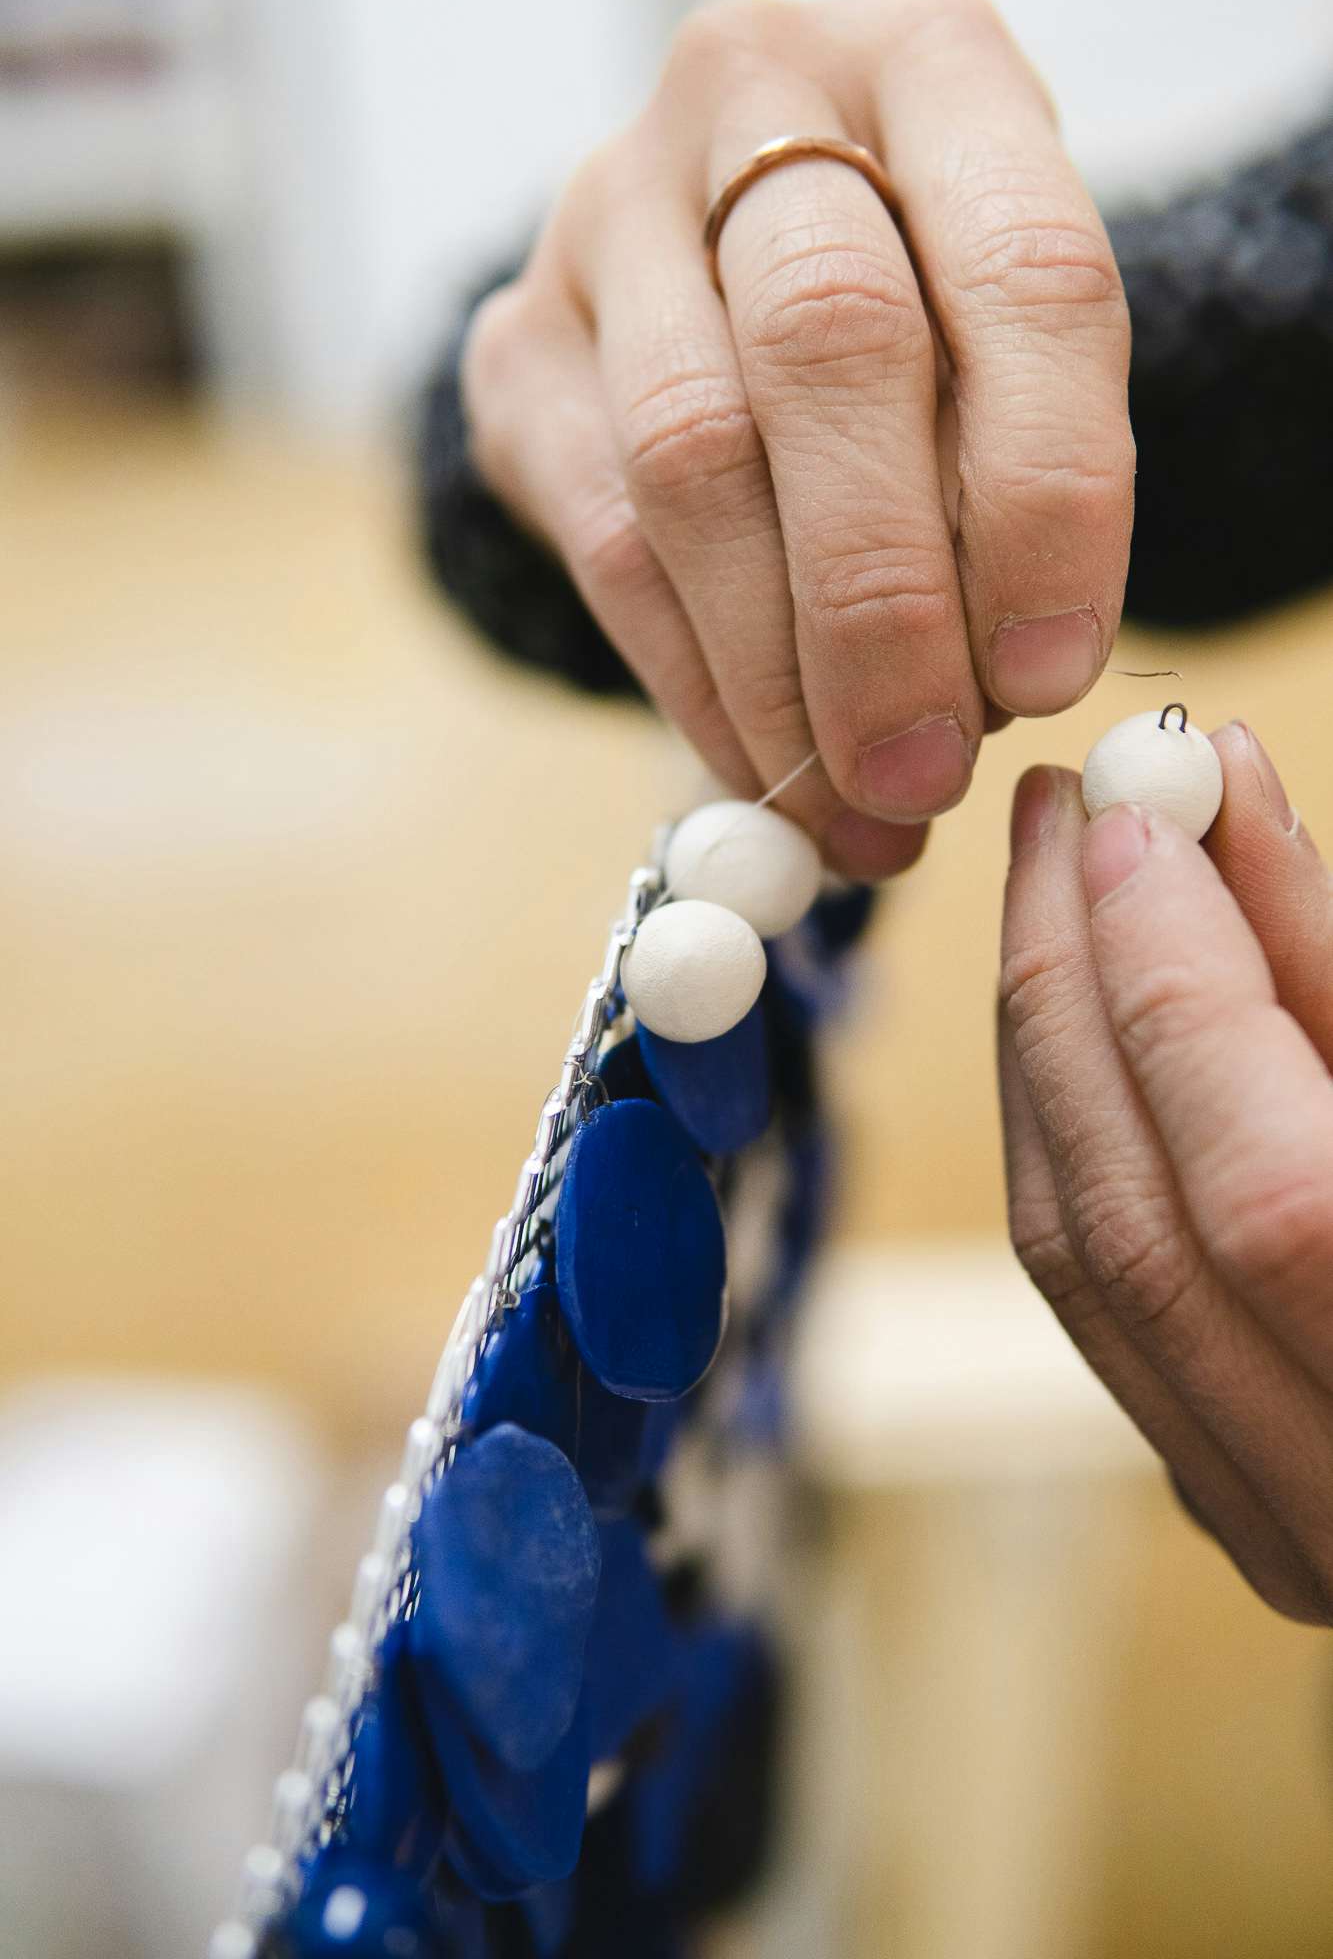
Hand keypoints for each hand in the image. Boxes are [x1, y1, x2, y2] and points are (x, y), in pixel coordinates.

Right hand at [461, 0, 1133, 878]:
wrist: (727, 262)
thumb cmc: (919, 313)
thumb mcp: (1005, 351)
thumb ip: (1008, 475)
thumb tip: (983, 698)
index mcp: (933, 64)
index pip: (1023, 274)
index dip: (1046, 497)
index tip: (1049, 674)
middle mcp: (753, 93)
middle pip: (828, 351)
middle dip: (884, 605)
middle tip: (923, 775)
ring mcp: (607, 210)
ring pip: (690, 462)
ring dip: (777, 674)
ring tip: (852, 810)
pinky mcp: (517, 341)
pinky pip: (605, 542)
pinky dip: (693, 683)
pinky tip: (762, 771)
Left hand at [1000, 723, 1332, 1621]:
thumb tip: (1225, 806)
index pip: (1276, 1198)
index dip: (1186, 986)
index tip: (1139, 816)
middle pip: (1135, 1227)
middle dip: (1074, 988)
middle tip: (1061, 812)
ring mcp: (1290, 1532)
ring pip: (1085, 1268)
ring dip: (1047, 1051)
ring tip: (1055, 884)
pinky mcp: (1245, 1507)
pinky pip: (1096, 1301)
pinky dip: (1066, 1139)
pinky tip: (1070, 1021)